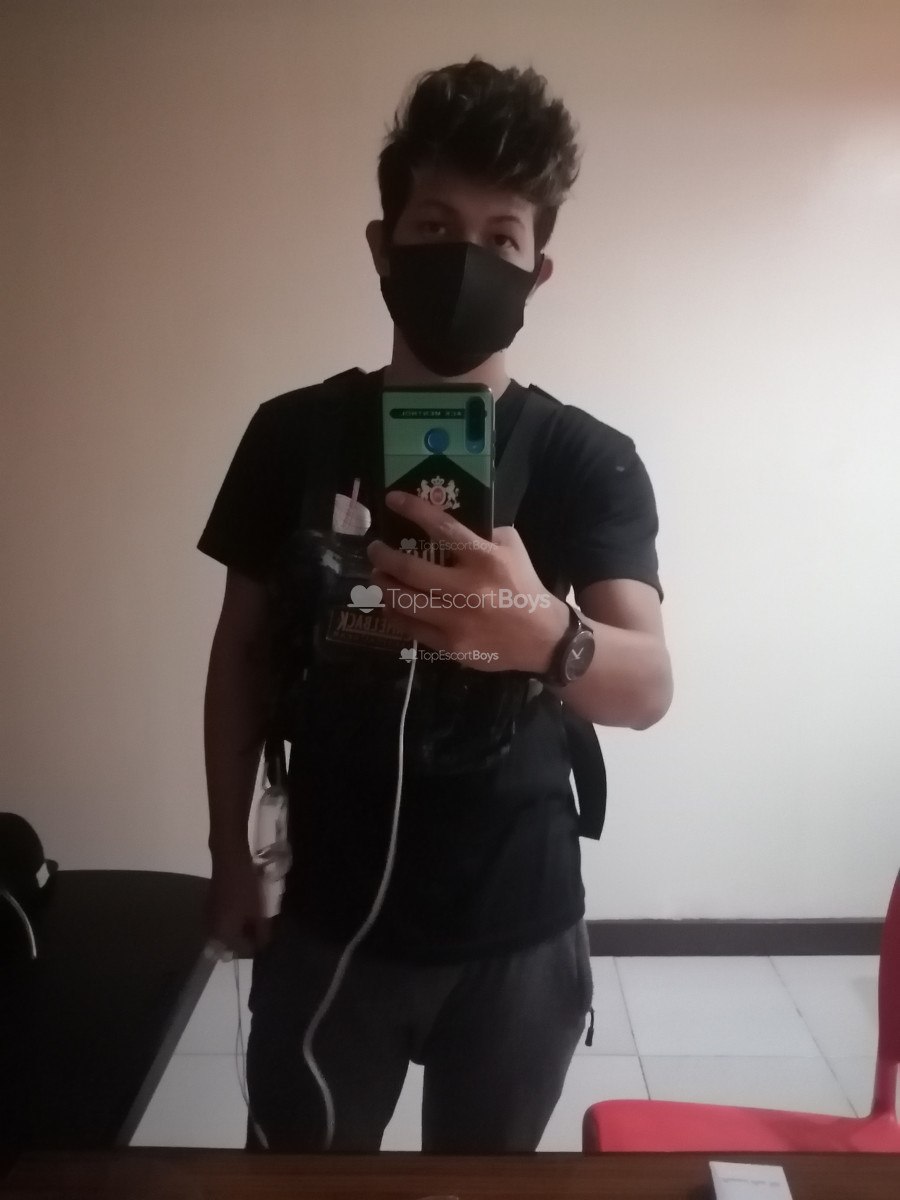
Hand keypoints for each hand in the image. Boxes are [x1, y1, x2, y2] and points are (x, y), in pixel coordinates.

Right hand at [205, 849, 270, 957]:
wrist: (229, 860)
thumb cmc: (245, 888)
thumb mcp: (258, 912)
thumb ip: (261, 933)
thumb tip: (262, 946)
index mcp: (223, 936)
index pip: (243, 952)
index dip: (258, 945)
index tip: (268, 934)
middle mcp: (211, 931)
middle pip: (233, 943)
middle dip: (248, 937)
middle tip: (263, 925)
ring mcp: (208, 918)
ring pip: (228, 931)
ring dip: (242, 927)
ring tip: (256, 915)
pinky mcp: (209, 906)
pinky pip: (224, 920)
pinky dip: (234, 919)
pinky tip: (245, 907)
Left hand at [366, 491, 569, 673]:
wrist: (541, 637)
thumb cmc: (523, 587)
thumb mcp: (513, 549)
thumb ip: (483, 533)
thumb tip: (448, 526)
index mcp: (484, 559)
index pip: (442, 528)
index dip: (413, 510)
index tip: (391, 499)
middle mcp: (466, 588)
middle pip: (409, 568)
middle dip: (383, 556)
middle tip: (375, 549)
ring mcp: (456, 620)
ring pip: (402, 600)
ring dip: (383, 584)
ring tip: (378, 575)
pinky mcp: (450, 645)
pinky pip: (410, 627)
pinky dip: (394, 612)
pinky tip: (391, 603)